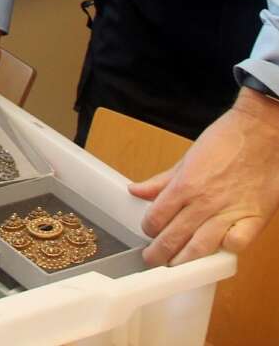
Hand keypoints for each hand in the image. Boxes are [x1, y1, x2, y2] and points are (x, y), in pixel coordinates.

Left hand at [129, 88, 278, 265]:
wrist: (262, 130)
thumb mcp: (187, 158)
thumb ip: (161, 180)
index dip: (148, 229)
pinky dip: (226, 250)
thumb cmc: (225, 141)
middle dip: (158, 254)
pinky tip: (217, 251)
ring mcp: (230, 211)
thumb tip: (134, 191)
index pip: (156, 218)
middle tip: (153, 260)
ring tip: (175, 266)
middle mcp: (204, 201)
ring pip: (200, 247)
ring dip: (185, 260)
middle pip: (173, 237)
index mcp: (184, 185)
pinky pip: (237, 243)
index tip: (148, 232)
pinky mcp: (254, 216)